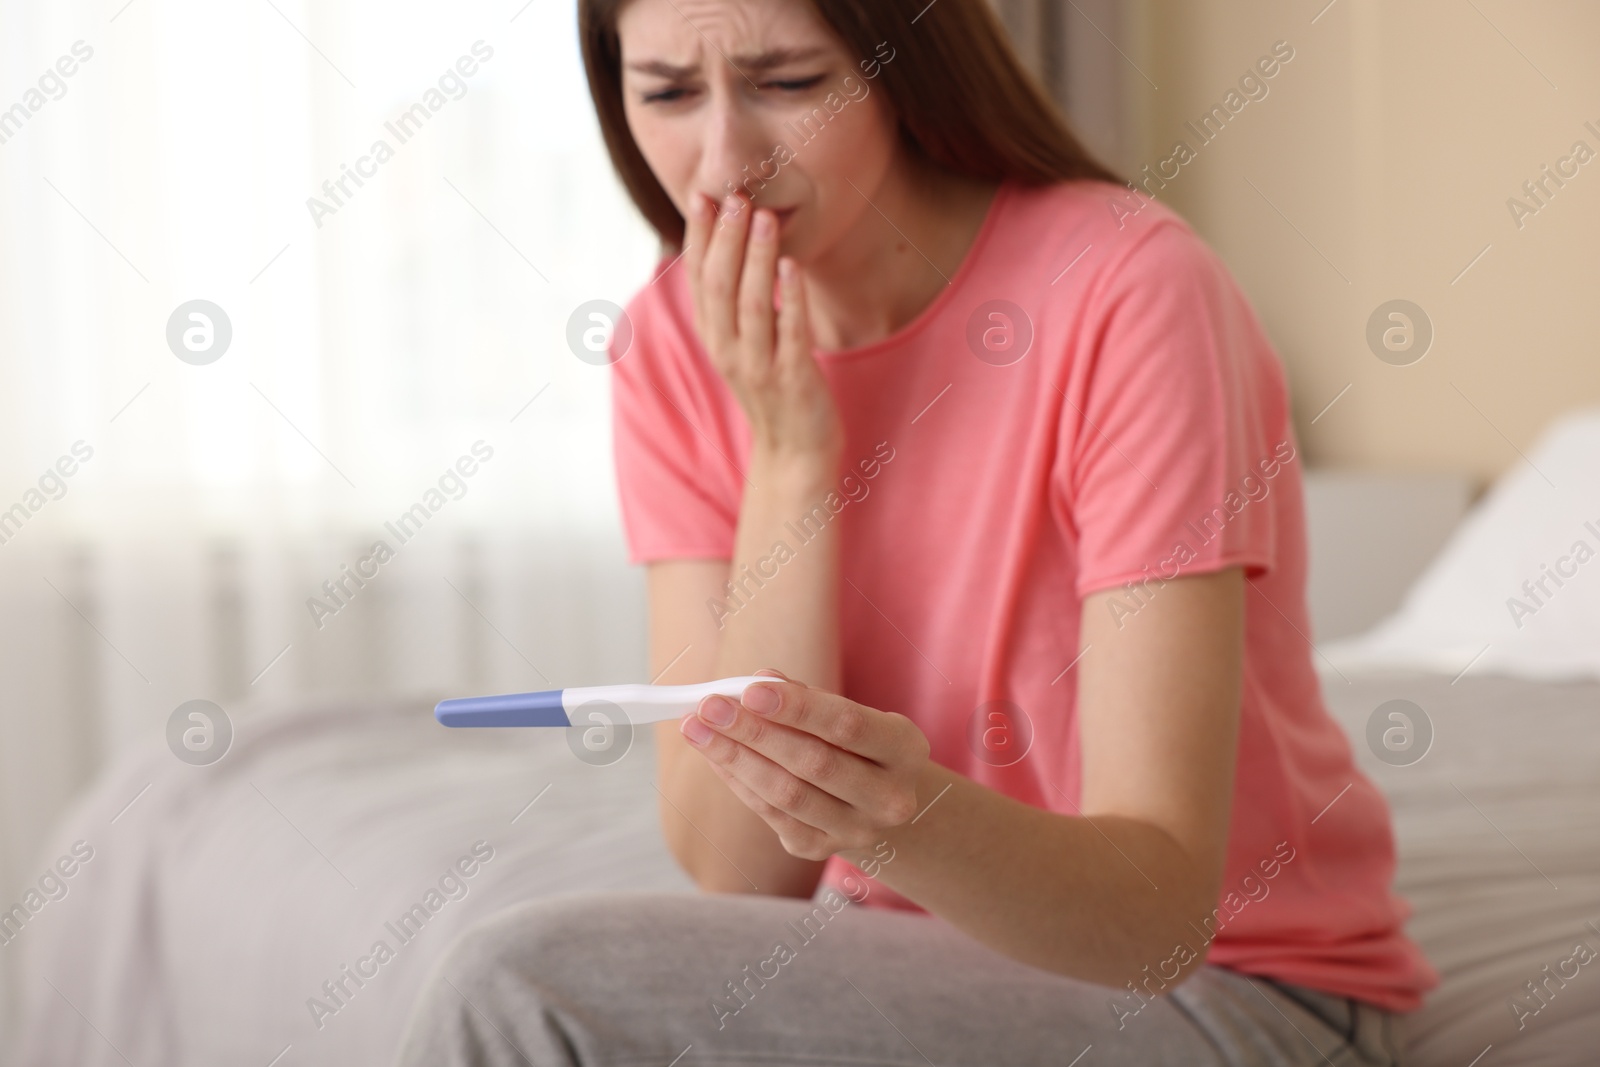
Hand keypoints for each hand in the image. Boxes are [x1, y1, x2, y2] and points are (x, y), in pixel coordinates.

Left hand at [677, 668, 930, 860]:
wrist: (881, 803)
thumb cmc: (860, 745)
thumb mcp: (852, 715)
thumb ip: (807, 697)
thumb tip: (760, 681)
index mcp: (905, 750)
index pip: (847, 726)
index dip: (796, 708)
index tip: (749, 690)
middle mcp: (889, 797)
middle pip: (813, 763)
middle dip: (754, 732)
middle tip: (709, 707)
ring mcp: (856, 830)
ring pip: (786, 794)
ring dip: (735, 758)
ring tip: (697, 729)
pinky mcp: (821, 849)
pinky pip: (771, 814)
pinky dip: (737, 781)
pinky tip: (714, 755)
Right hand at [683, 193, 842, 463]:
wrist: (795, 452)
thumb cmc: (773, 387)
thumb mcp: (744, 343)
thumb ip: (735, 302)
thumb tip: (733, 244)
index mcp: (713, 336)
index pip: (698, 278)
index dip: (699, 236)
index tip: (704, 195)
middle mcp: (727, 350)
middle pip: (719, 286)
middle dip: (727, 239)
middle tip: (737, 197)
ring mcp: (759, 366)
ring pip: (752, 306)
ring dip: (757, 260)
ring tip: (766, 219)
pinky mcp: (793, 379)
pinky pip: (791, 334)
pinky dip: (792, 299)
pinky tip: (793, 267)